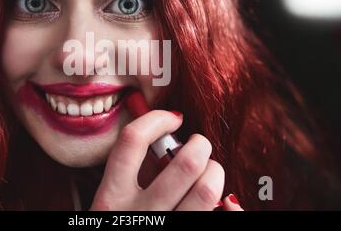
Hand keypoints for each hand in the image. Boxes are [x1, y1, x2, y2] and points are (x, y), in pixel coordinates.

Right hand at [90, 110, 225, 210]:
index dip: (156, 120)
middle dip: (201, 146)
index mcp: (112, 199)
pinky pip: (221, 217)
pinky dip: (228, 207)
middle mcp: (137, 216)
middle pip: (185, 164)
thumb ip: (133, 175)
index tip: (172, 119)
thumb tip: (169, 142)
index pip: (132, 141)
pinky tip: (223, 205)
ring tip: (210, 173)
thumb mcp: (113, 206)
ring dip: (215, 173)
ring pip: (208, 191)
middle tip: (199, 147)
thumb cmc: (121, 227)